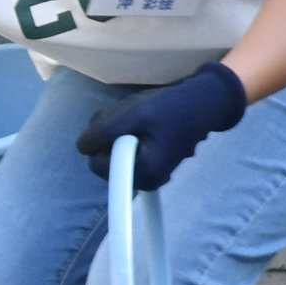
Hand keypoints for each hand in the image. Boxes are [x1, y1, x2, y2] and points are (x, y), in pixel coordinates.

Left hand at [78, 61, 248, 185]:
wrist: (203, 103)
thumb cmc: (170, 108)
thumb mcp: (131, 115)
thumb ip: (101, 133)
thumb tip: (83, 148)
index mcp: (144, 174)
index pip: (98, 166)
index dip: (102, 142)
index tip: (122, 124)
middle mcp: (148, 181)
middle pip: (105, 161)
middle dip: (110, 138)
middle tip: (130, 118)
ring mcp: (150, 174)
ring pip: (114, 154)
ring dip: (118, 134)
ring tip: (139, 118)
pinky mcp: (151, 164)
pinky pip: (125, 152)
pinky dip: (127, 135)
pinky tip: (143, 124)